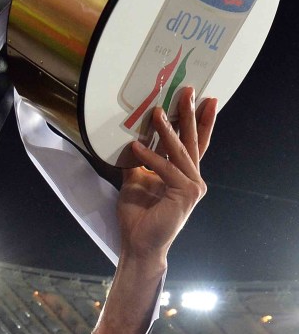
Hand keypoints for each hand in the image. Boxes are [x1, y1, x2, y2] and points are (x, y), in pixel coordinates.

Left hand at [117, 87, 217, 258]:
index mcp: (183, 175)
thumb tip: (130, 140)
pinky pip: (165, 170)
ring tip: (156, 112)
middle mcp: (193, 179)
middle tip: (187, 91)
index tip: (202, 98)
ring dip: (167, 131)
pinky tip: (136, 146)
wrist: (139, 243)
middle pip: (191, 141)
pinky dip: (150, 158)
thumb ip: (138, 162)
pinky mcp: (185, 195)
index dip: (198, 121)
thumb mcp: (136, 181)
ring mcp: (192, 187)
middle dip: (189, 115)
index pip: (192, 143)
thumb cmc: (138, 216)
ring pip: (179, 153)